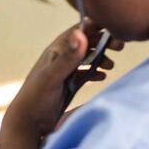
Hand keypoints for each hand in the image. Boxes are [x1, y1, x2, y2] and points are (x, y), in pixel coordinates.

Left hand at [5, 22, 122, 137]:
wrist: (28, 122)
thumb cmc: (36, 96)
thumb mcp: (53, 75)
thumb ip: (68, 57)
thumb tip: (81, 33)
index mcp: (56, 50)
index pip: (80, 30)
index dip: (97, 26)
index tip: (115, 27)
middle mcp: (61, 58)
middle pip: (87, 42)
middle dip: (103, 42)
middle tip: (120, 47)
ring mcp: (65, 71)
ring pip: (87, 58)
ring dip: (101, 58)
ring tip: (110, 65)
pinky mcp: (68, 84)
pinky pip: (85, 73)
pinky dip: (94, 73)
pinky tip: (102, 77)